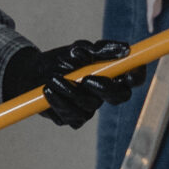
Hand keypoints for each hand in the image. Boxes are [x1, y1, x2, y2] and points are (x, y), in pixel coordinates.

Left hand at [5, 39, 135, 128]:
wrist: (32, 74)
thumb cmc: (60, 60)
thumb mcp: (78, 49)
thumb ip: (100, 50)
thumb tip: (124, 49)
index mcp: (111, 73)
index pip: (134, 77)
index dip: (137, 76)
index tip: (129, 73)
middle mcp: (104, 93)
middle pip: (120, 96)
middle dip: (104, 88)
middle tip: (86, 79)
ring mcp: (90, 108)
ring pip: (90, 106)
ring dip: (70, 91)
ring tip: (53, 78)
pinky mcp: (74, 119)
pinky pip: (72, 116)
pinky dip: (58, 102)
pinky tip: (48, 90)